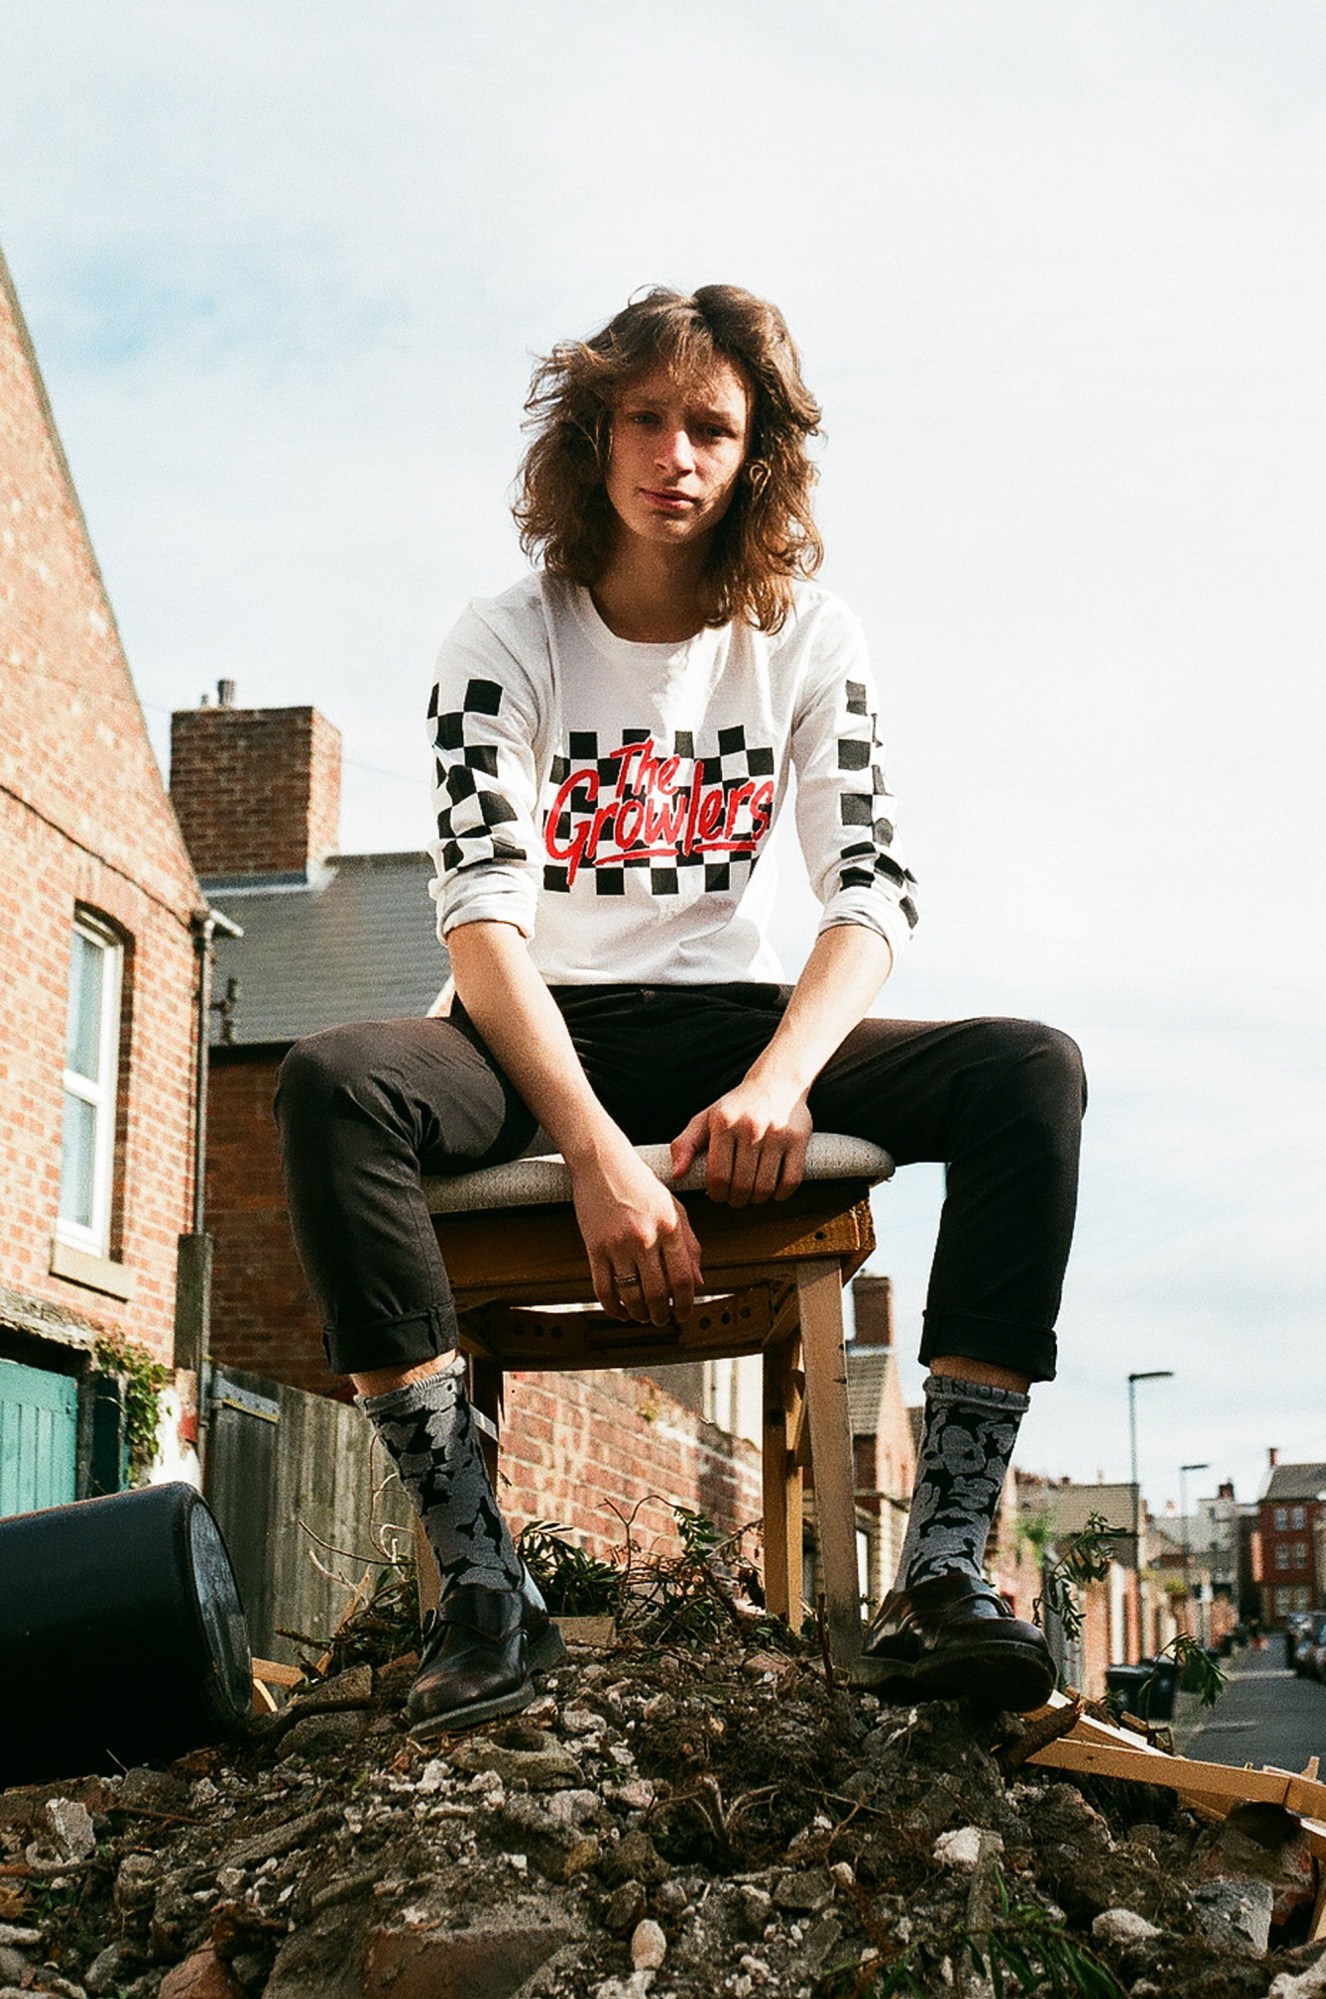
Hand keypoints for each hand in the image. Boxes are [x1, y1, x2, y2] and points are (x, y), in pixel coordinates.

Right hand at [571, 1142, 703, 1326]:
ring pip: (631, 1296)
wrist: (602, 1163)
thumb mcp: (674, 1209)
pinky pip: (603, 1289)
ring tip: (644, 1316)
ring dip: (639, 1315)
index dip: (686, 1304)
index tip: (684, 1314)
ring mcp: (618, 1244)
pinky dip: (613, 1308)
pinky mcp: (594, 1248)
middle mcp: (645, 1237)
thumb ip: (689, 1245)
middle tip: (663, 1320)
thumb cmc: (642, 1185)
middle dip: (662, 1315)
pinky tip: (621, 1312)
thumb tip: (698, 1282)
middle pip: (657, 1293)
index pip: (683, 1278)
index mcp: (670, 1227)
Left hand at [670, 1083, 812, 1207]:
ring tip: (751, 1195)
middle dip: (736, 1200)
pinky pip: (790, 1181)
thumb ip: (684, 1144)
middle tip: (735, 1198)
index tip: (718, 1194)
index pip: (717, 1176)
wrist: (776, 1082)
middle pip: (741, 1185)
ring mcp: (777, 1134)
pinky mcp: (798, 1140)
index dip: (716, 1194)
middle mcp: (750, 1128)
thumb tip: (676, 1174)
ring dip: (756, 1200)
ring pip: (765, 1187)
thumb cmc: (736, 1107)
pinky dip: (780, 1195)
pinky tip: (773, 1191)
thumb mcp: (705, 1118)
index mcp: (724, 1123)